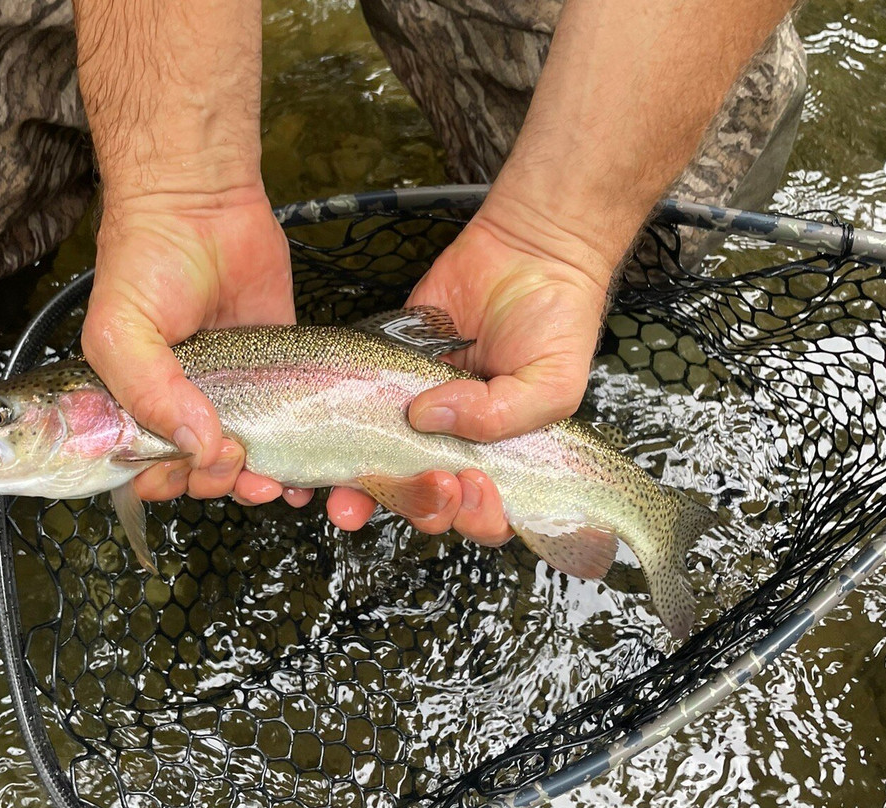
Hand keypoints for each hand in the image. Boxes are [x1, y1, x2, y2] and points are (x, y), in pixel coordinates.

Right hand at [82, 188, 304, 505]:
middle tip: (232, 459)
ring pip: (248, 460)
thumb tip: (197, 447)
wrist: (202, 203)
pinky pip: (291, 427)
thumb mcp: (121, 332)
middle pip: (201, 471)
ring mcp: (236, 390)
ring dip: (256, 483)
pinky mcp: (280, 370)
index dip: (168, 480)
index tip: (186, 470)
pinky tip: (304, 478)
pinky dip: (298, 463)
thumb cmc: (145, 262)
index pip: (149, 466)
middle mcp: (185, 402)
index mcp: (137, 400)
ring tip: (271, 479)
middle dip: (217, 482)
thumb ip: (149, 393)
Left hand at [327, 201, 611, 545]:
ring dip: (365, 496)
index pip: (488, 515)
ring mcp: (419, 419)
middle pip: (432, 505)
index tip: (470, 485)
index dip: (475, 516)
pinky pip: (356, 424)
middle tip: (428, 481)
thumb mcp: (552, 378)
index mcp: (507, 460)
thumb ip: (502, 415)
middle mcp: (459, 447)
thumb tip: (428, 419)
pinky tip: (330, 456)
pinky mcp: (385, 384)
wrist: (526, 253)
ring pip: (385, 475)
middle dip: (422, 509)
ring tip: (351, 499)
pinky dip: (339, 447)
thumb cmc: (554, 319)